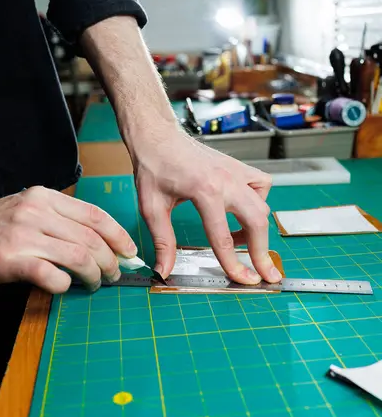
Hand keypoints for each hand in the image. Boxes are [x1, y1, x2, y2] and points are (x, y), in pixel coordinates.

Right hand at [0, 186, 136, 292]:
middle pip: (90, 238)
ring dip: (94, 275)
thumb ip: (63, 220)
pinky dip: (65, 285)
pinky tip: (65, 286)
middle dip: (110, 260)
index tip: (129, 250)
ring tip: (95, 283)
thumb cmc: (1, 228)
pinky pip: (51, 275)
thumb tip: (105, 242)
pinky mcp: (11, 260)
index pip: (94, 214)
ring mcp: (23, 235)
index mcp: (45, 197)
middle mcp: (36, 211)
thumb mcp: (31, 210)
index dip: (118, 235)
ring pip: (78, 256)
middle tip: (114, 273)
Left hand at [135, 130, 281, 284]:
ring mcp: (235, 172)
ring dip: (259, 229)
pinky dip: (259, 201)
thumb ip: (162, 241)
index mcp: (205, 191)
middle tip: (266, 274)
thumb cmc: (153, 167)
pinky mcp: (237, 167)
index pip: (223, 237)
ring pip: (263, 205)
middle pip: (257, 222)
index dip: (234, 264)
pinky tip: (243, 210)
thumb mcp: (151, 207)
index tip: (243, 280)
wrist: (158, 136)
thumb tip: (164, 270)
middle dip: (262, 252)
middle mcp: (226, 180)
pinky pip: (261, 186)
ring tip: (243, 242)